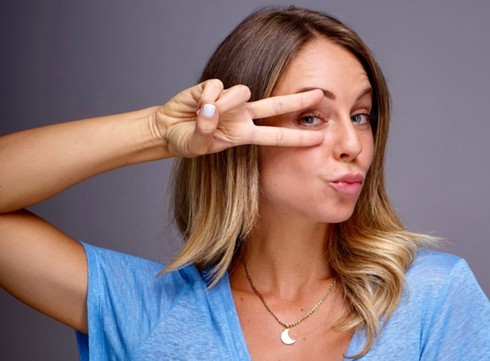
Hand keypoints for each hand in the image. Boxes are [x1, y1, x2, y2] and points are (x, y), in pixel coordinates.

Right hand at [151, 79, 324, 156]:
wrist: (168, 130)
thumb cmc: (188, 140)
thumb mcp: (199, 144)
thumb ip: (207, 129)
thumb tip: (212, 107)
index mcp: (244, 134)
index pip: (276, 136)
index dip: (297, 138)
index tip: (319, 138)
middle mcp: (242, 115)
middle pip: (276, 106)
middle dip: (298, 101)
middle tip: (321, 94)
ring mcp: (229, 100)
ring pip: (241, 92)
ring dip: (224, 103)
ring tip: (204, 114)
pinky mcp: (213, 87)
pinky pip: (216, 87)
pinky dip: (205, 98)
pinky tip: (196, 104)